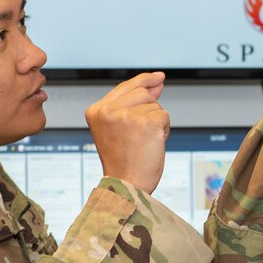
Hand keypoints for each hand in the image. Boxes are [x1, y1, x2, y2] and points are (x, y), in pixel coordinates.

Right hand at [85, 72, 168, 193]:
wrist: (126, 185)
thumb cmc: (123, 161)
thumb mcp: (121, 127)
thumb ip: (135, 102)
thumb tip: (157, 80)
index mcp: (96, 111)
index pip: (125, 87)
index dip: (144, 81)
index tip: (158, 77)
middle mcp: (108, 111)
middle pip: (142, 93)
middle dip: (150, 110)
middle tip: (140, 135)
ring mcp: (126, 116)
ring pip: (155, 105)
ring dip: (157, 122)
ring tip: (144, 142)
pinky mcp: (146, 123)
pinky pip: (165, 116)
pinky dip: (165, 130)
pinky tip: (152, 144)